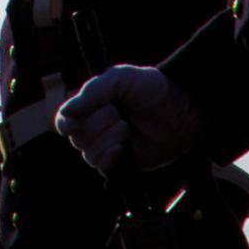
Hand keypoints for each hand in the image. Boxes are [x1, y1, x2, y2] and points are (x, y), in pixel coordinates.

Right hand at [56, 64, 200, 172]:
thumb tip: (66, 114)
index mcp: (92, 105)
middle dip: (98, 124)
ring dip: (108, 139)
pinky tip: (124, 147)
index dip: (66, 123)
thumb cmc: (152, 89)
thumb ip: (92, 93)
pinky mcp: (123, 164)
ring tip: (127, 127)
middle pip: (77, 138)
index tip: (74, 123)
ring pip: (89, 154)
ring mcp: (109, 147)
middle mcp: (97, 127)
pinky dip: (111, 158)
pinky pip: (104, 169)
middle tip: (119, 113)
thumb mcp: (121, 79)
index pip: (65, 120)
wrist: (184, 110)